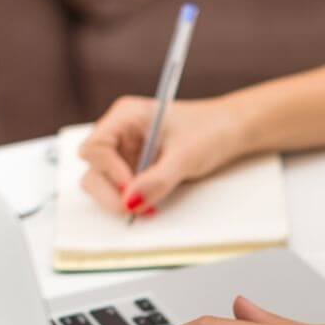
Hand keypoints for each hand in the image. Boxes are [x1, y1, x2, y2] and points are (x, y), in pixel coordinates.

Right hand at [77, 96, 248, 215]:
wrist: (231, 131)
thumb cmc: (211, 129)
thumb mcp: (186, 155)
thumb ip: (157, 180)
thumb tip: (130, 203)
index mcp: (125, 116)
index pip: (96, 146)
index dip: (108, 170)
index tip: (130, 188)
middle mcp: (119, 133)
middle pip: (93, 168)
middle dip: (110, 191)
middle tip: (134, 208)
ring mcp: (125, 153)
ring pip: (102, 183)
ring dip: (119, 199)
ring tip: (147, 209)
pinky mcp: (134, 170)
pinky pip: (121, 190)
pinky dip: (131, 201)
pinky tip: (151, 206)